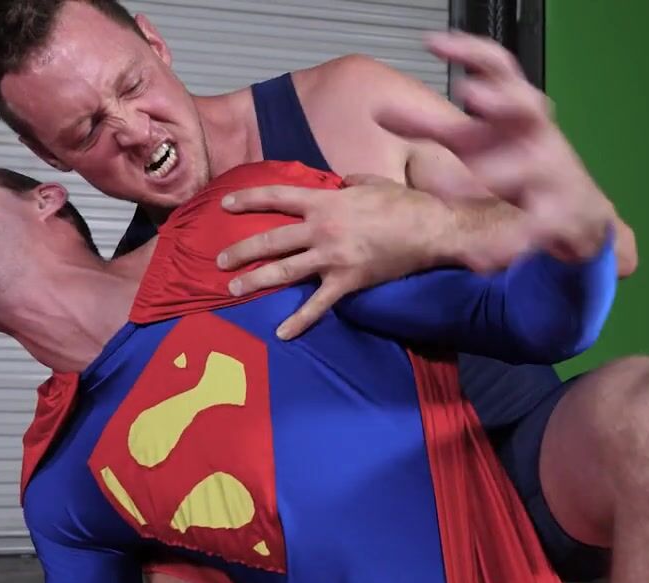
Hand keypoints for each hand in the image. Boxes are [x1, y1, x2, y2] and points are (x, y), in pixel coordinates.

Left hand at [218, 174, 452, 338]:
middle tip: (219, 261)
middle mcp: (321, 229)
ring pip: (284, 270)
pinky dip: (299, 321)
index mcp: (324, 202)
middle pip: (270, 239)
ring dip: (255, 280)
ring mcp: (331, 257)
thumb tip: (343, 182)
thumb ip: (351, 182)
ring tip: (233, 289)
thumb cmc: (403, 204)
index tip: (225, 205)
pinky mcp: (346, 282)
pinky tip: (282, 334)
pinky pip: (318, 305)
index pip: (276, 197)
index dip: (248, 200)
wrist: (429, 229)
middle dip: (241, 250)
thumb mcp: (372, 182)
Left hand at [377, 31, 614, 267]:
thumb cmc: (518, 166)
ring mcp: (551, 174)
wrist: (578, 215)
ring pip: (527, 167)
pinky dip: (506, 244)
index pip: (500, 69)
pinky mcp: (557, 216)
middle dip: (502, 100)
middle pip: (528, 105)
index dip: (469, 52)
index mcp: (516, 112)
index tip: (431, 43)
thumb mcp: (474, 142)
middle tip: (472, 97)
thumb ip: (431, 126)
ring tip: (449, 191)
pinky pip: (531, 228)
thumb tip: (380, 112)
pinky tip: (481, 260)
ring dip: (493, 173)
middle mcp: (538, 135)